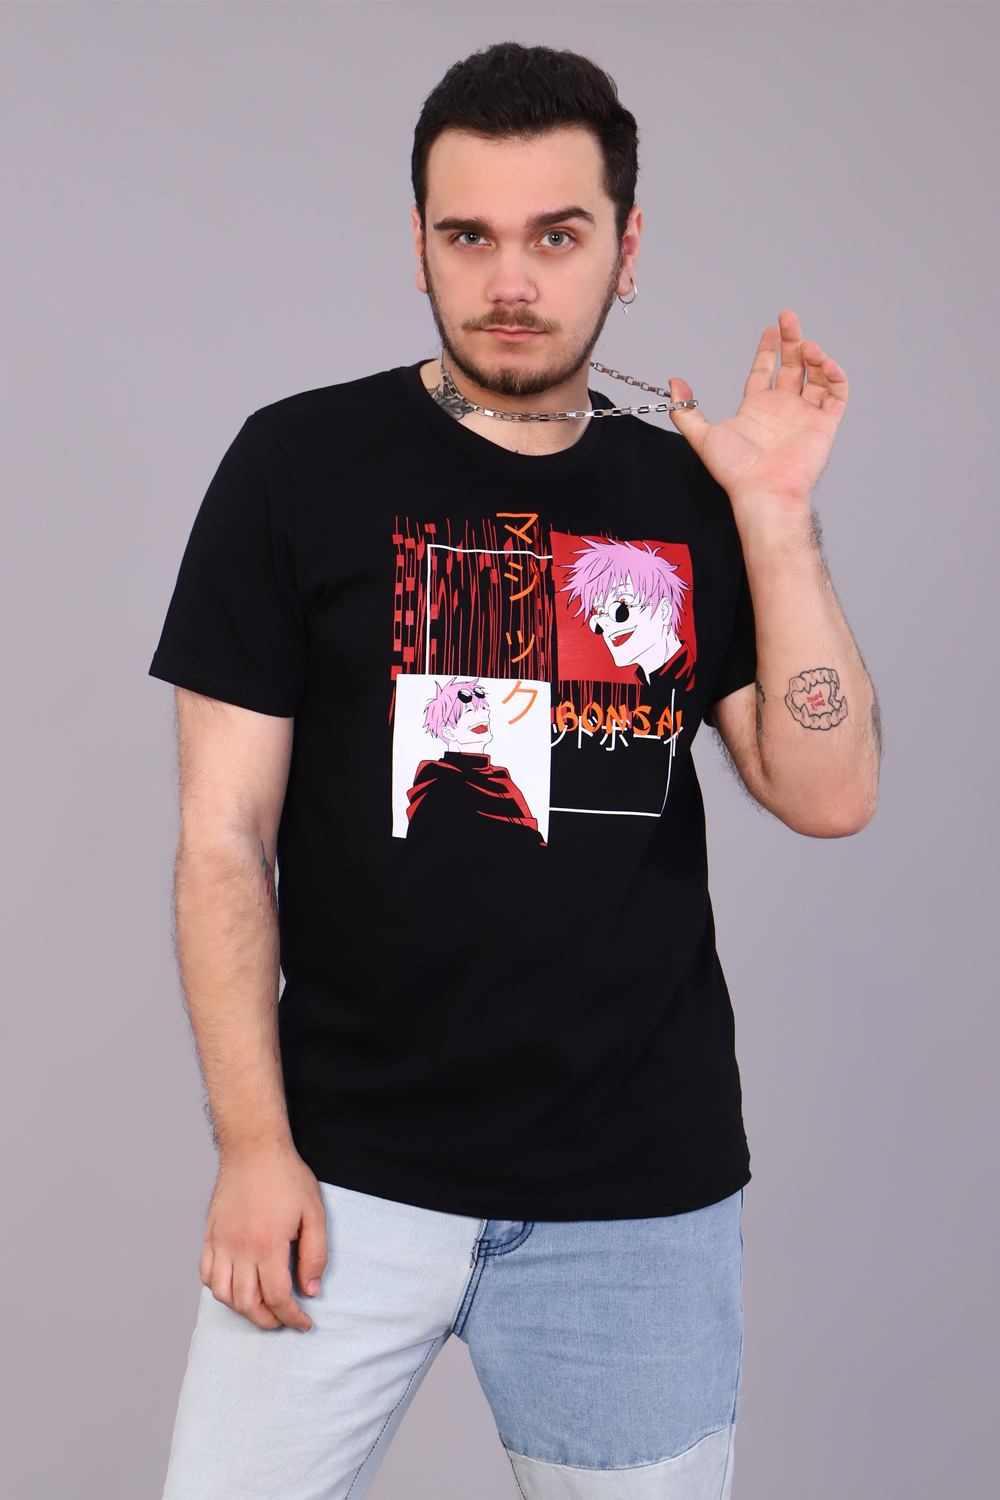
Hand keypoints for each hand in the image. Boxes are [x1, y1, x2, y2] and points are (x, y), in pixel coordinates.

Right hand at [199, 1142, 327, 1330]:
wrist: (253, 1147)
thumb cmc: (286, 1176)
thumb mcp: (315, 1212)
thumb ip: (315, 1254)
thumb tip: (310, 1290)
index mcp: (268, 1244)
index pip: (277, 1297)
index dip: (292, 1317)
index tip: (304, 1322)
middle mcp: (240, 1248)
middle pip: (247, 1303)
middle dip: (268, 1320)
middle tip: (284, 1319)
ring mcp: (221, 1242)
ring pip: (222, 1294)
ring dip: (242, 1309)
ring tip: (261, 1307)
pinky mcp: (210, 1234)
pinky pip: (206, 1274)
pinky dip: (219, 1289)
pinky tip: (236, 1286)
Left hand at [669, 310, 847, 517]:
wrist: (762, 492)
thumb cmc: (734, 471)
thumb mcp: (702, 436)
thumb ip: (686, 411)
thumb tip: (673, 384)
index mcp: (757, 407)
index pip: (765, 369)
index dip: (769, 347)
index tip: (772, 327)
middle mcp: (782, 408)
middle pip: (792, 365)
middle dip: (792, 340)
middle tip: (789, 317)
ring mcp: (804, 415)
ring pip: (816, 376)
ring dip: (814, 357)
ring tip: (808, 346)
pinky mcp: (824, 424)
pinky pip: (837, 394)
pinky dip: (835, 376)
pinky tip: (824, 364)